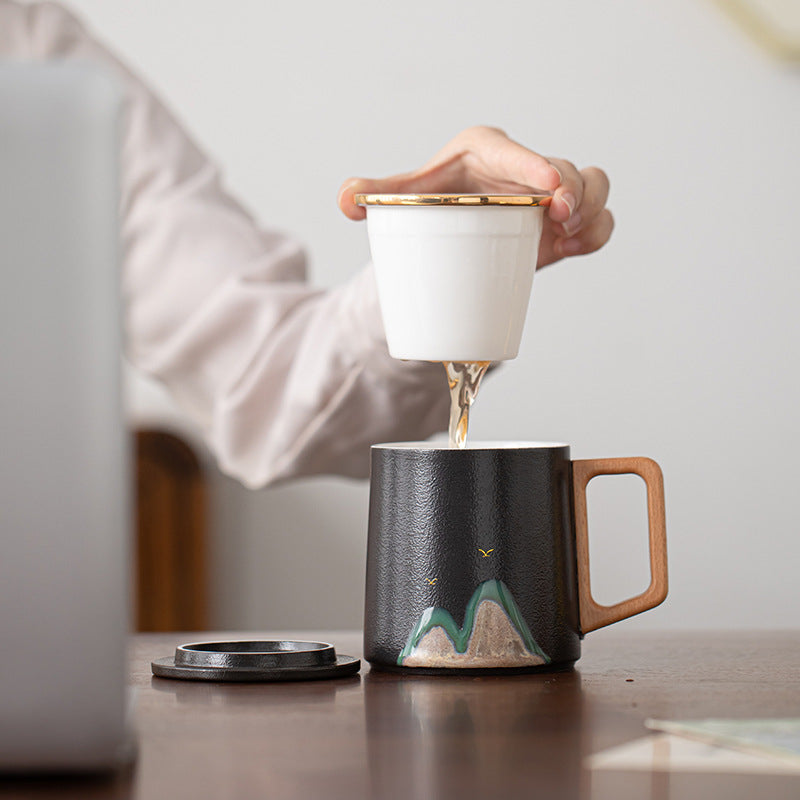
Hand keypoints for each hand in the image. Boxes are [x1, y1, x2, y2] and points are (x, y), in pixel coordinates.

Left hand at [338, 126, 612, 268]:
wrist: (449, 231)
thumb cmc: (432, 204)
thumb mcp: (405, 199)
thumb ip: (375, 195)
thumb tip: (347, 201)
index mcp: (486, 151)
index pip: (514, 152)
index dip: (534, 166)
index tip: (548, 188)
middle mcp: (522, 168)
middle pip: (565, 168)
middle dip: (574, 190)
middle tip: (560, 219)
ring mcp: (547, 196)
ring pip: (593, 187)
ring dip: (593, 209)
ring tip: (570, 235)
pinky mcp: (562, 222)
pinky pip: (596, 222)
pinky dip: (596, 233)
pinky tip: (577, 246)